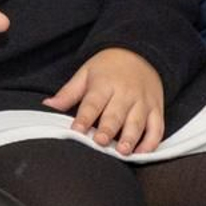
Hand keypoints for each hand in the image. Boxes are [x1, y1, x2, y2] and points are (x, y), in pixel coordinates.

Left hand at [43, 47, 164, 155]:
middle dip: (108, 129)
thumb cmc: (108, 67)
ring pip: (138, 122)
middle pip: (115, 114)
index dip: (84, 117)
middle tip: (100, 142)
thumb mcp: (86, 73)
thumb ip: (68, 92)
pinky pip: (157, 127)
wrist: (140, 53)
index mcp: (104, 84)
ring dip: (131, 138)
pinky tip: (143, 152)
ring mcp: (143, 102)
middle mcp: (125, 93)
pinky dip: (152, 141)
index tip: (76, 130)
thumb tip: (48, 105)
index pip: (92, 103)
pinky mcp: (156, 109)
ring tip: (123, 151)